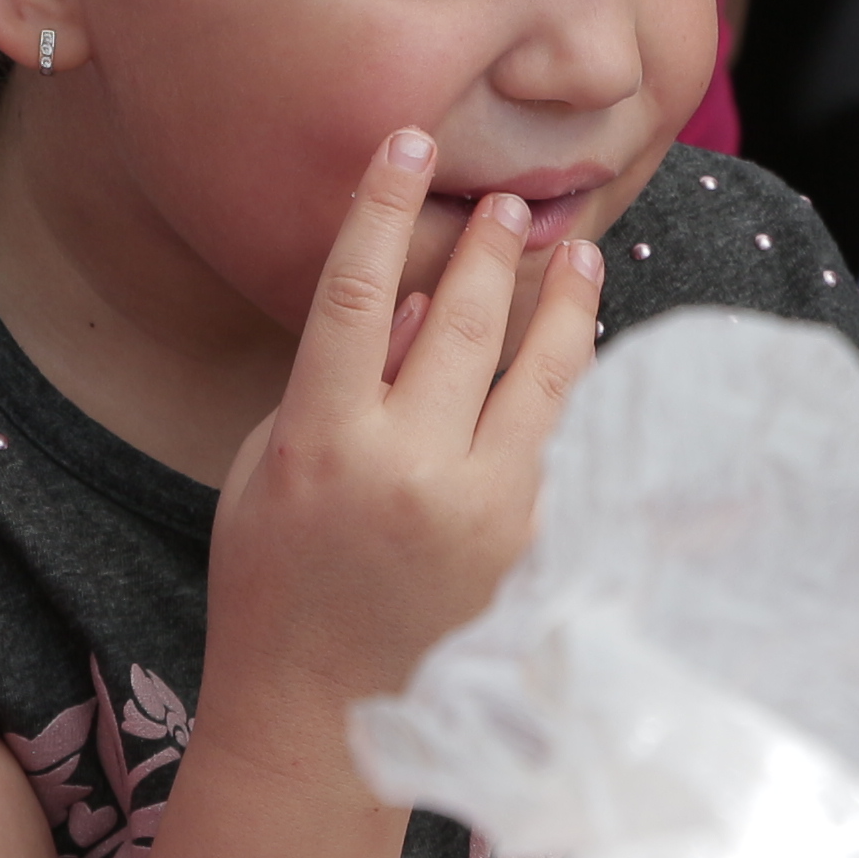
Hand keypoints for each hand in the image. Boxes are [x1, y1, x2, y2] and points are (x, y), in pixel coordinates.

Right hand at [200, 130, 604, 785]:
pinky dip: (574, 394)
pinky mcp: (528, 546)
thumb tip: (410, 297)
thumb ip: (341, 378)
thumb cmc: (275, 579)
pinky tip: (587, 354)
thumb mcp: (271, 465)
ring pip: (542, 377)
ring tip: (576, 253)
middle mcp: (407, 469)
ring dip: (562, 304)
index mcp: (322, 440)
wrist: (319, 714)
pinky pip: (560, 447)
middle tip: (511, 200)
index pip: (356, 291)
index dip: (383, 206)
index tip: (409, 143)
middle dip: (490, 246)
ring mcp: (480, 511)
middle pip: (462, 321)